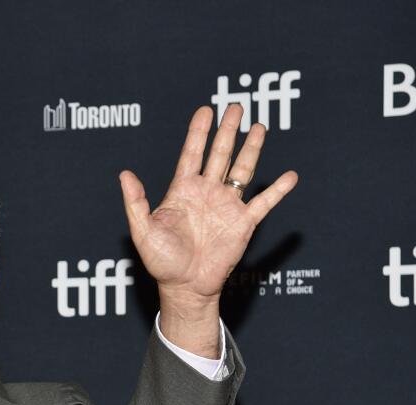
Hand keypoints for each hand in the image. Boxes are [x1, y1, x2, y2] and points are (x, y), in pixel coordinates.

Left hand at [120, 104, 297, 310]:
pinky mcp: (243, 223)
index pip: (192, 154)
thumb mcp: (143, 231)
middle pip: (219, 154)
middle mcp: (207, 193)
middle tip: (235, 107)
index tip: (204, 110)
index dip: (198, 133)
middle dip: (227, 131)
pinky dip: (278, 190)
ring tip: (259, 127)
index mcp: (182, 191)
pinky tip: (290, 176)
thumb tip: (125, 174)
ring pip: (242, 170)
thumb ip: (135, 203)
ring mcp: (226, 206)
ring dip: (251, 149)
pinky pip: (264, 202)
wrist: (185, 286)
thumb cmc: (162, 261)